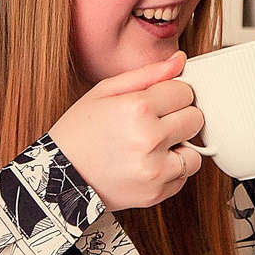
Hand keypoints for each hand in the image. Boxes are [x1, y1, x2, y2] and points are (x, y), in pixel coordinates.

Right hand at [48, 52, 205, 211]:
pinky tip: (148, 164)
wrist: (58, 178)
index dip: (172, 95)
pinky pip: (184, 176)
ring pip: (196, 151)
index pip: (185, 91)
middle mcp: (149, 139)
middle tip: (155, 123)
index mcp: (137, 108)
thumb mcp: (104, 92)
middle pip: (195, 118)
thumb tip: (180, 61)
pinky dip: (172, 170)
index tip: (158, 102)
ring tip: (153, 147)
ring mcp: (154, 169)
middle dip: (179, 117)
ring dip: (180, 147)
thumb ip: (146, 74)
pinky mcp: (156, 192)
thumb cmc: (78, 132)